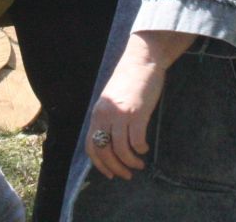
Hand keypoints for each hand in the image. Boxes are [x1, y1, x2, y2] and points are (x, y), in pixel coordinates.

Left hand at [85, 36, 167, 180]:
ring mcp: (121, 114)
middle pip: (105, 151)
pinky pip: (136, 141)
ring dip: (130, 162)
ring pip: (120, 150)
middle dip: (116, 168)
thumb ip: (109, 117)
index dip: (99, 164)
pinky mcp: (137, 113)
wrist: (141, 60)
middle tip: (127, 175)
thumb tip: (111, 141)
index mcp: (98, 113)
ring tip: (139, 164)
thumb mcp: (112, 100)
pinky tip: (145, 148)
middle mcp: (106, 115)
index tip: (110, 174)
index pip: (91, 146)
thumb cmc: (129, 80)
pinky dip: (140, 149)